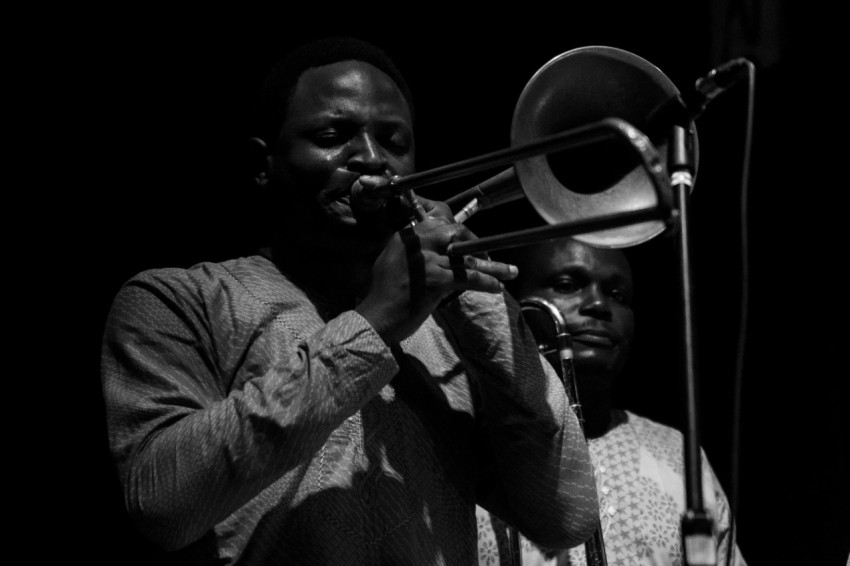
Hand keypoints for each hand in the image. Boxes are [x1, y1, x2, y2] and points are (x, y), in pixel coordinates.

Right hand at [355, 216, 517, 344]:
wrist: (376, 318)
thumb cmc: (386, 296)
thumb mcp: (394, 262)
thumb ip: (415, 251)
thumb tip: (442, 250)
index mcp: (405, 236)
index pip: (439, 223)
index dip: (461, 233)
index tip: (471, 243)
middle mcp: (415, 243)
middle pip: (455, 233)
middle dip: (477, 244)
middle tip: (490, 257)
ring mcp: (425, 260)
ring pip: (466, 258)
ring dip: (492, 266)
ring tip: (509, 271)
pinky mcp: (434, 279)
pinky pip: (467, 277)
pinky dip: (485, 282)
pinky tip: (496, 287)